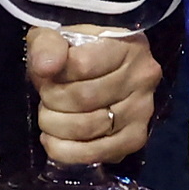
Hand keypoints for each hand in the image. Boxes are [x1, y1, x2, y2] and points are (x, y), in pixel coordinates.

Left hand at [24, 23, 157, 170]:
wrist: (104, 71)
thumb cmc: (78, 52)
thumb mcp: (56, 36)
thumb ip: (47, 45)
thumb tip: (45, 67)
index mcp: (127, 47)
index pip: (83, 65)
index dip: (53, 74)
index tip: (45, 74)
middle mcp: (143, 78)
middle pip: (84, 98)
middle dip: (52, 102)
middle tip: (45, 98)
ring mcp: (143, 111)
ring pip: (88, 127)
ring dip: (56, 126)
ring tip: (49, 118)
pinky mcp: (136, 138)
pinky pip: (98, 153)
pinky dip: (67, 152)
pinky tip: (54, 141)